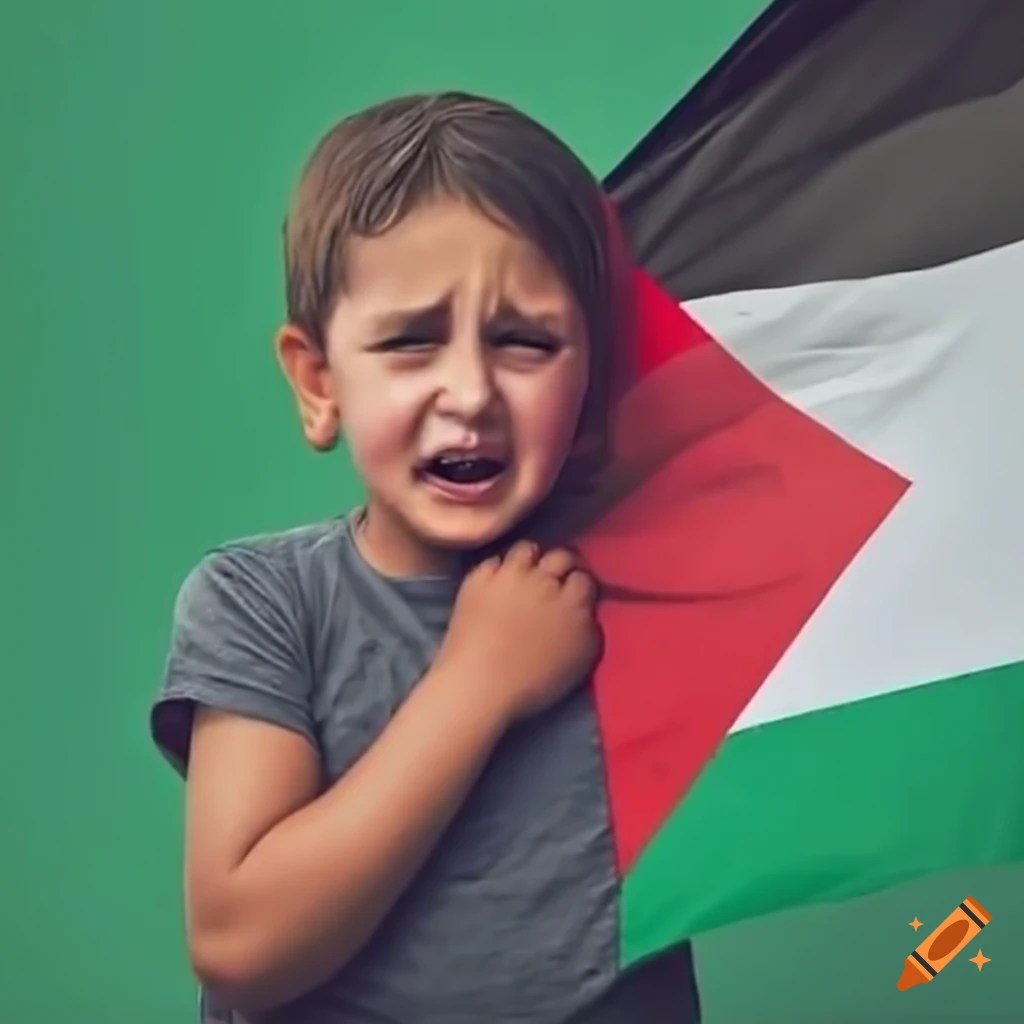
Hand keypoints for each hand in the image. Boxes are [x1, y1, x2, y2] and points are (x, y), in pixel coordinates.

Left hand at [434, 541, 601, 724]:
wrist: (478, 684)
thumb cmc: (534, 682)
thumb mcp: (581, 659)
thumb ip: (589, 626)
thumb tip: (587, 609)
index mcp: (573, 601)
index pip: (585, 578)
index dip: (583, 584)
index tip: (578, 594)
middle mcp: (543, 579)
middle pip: (560, 556)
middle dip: (564, 564)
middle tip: (557, 579)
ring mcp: (509, 574)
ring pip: (527, 549)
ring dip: (531, 559)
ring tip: (526, 573)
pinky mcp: (479, 577)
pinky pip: (494, 561)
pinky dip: (499, 569)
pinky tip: (498, 584)